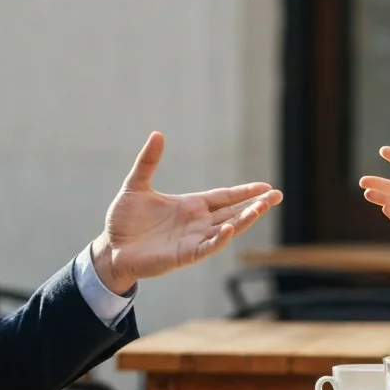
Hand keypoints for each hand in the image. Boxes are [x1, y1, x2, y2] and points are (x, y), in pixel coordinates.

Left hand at [91, 132, 281, 293]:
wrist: (111, 248)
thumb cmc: (124, 220)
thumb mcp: (136, 185)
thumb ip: (148, 162)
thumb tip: (158, 134)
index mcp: (191, 205)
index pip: (224, 197)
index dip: (245, 191)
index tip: (266, 187)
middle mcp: (197, 222)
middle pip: (233, 212)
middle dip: (255, 204)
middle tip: (277, 196)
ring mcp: (193, 239)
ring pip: (227, 228)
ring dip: (245, 219)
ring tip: (262, 208)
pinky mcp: (185, 255)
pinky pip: (207, 247)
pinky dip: (219, 239)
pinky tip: (230, 229)